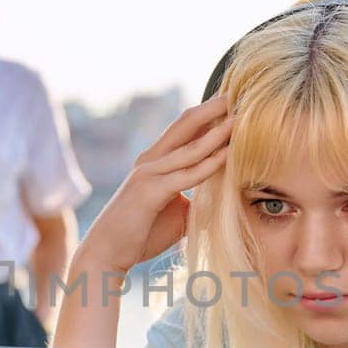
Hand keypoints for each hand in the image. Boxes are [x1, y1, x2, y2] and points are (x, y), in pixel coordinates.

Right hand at [75, 94, 233, 275]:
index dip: (208, 114)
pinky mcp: (149, 191)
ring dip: (216, 132)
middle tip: (238, 94)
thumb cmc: (141, 233)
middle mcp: (150, 160)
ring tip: (240, 119)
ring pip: (188, 147)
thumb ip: (197, 198)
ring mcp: (148, 173)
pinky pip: (185, 174)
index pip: (184, 129)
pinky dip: (208, 164)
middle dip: (212, 108)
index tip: (234, 104)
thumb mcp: (177, 211)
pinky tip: (227, 155)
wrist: (106, 254)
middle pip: (185, 124)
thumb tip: (226, 200)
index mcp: (155, 161)